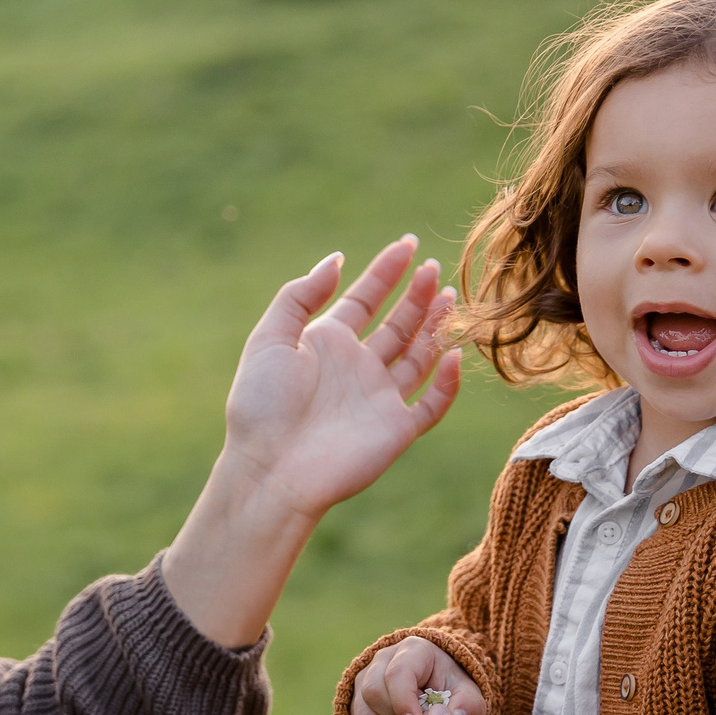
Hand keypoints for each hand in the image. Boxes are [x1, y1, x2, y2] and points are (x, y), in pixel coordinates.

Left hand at [218, 236, 461, 519]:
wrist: (271, 469)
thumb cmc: (262, 406)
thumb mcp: (270, 338)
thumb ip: (300, 296)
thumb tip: (336, 260)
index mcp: (327, 344)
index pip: (364, 300)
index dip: (386, 272)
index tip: (408, 245)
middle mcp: (357, 368)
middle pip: (397, 324)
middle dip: (417, 294)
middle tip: (434, 266)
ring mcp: (379, 398)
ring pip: (420, 356)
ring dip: (436, 327)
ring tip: (449, 295)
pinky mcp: (396, 430)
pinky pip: (432, 403)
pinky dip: (448, 382)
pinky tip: (453, 354)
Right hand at [351, 636, 486, 714]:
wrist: (431, 687)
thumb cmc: (448, 687)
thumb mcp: (466, 692)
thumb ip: (467, 703)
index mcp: (413, 650)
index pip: (397, 673)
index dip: (403, 701)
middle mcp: (382, 659)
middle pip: (373, 692)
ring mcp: (365, 678)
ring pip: (363, 712)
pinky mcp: (356, 699)